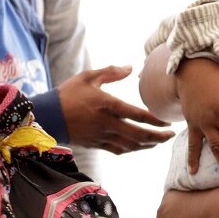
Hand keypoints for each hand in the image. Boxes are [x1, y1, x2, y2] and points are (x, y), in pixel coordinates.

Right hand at [56, 65, 173, 153]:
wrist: (47, 117)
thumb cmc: (67, 94)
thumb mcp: (88, 77)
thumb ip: (111, 72)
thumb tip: (130, 68)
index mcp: (107, 105)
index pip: (137, 115)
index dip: (155, 120)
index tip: (168, 121)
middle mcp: (107, 124)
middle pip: (138, 135)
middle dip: (158, 137)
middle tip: (171, 135)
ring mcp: (102, 136)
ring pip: (131, 146)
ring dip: (148, 145)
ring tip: (159, 141)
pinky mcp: (96, 144)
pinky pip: (119, 150)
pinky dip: (133, 149)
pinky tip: (140, 146)